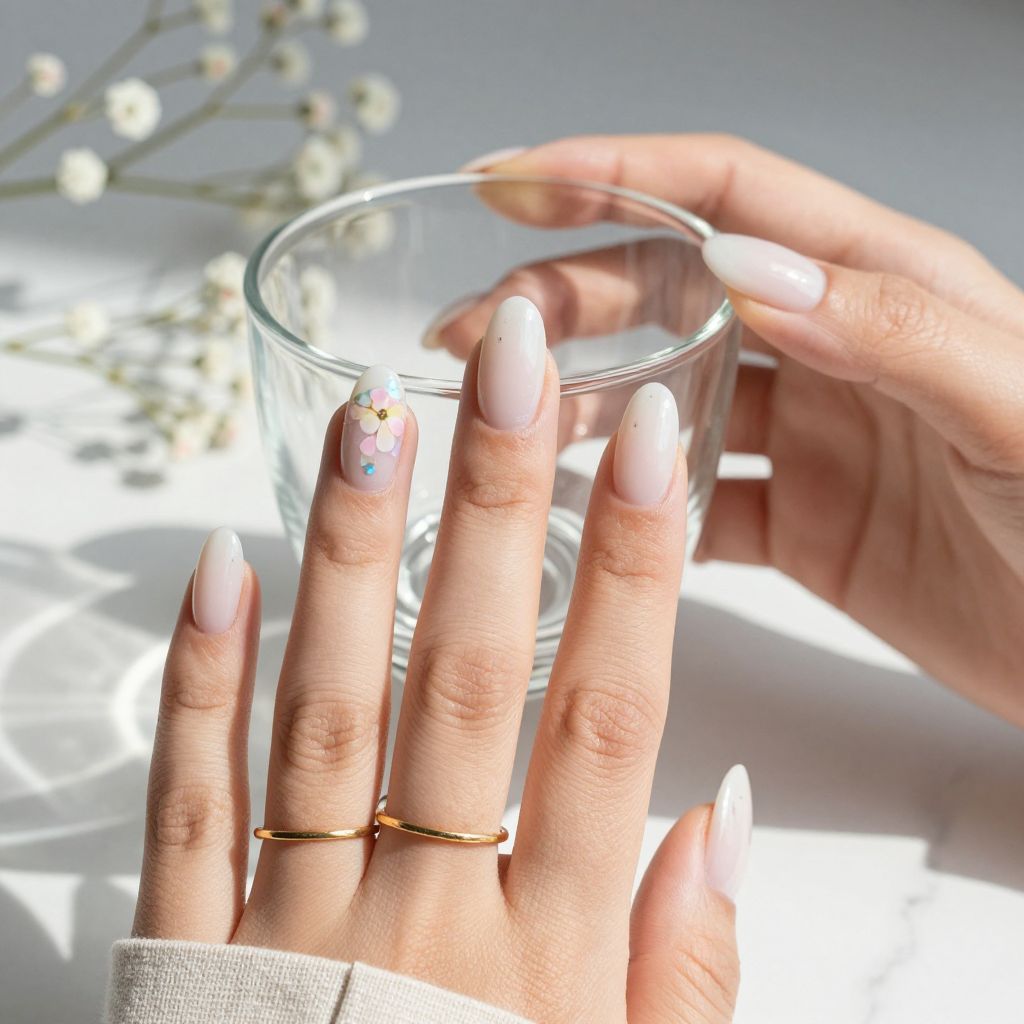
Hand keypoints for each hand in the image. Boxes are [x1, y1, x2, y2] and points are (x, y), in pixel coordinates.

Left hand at [132, 298, 749, 1022]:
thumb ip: (693, 972)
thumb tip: (725, 810)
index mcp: (547, 952)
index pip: (607, 715)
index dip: (632, 567)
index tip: (644, 443)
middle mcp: (425, 911)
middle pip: (471, 674)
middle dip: (500, 506)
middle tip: (510, 367)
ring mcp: (297, 919)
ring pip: (329, 706)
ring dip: (350, 552)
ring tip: (371, 419)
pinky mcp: (194, 942)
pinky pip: (189, 796)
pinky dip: (202, 678)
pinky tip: (221, 566)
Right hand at [448, 136, 1023, 725]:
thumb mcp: (1015, 408)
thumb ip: (891, 329)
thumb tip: (750, 270)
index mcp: (883, 289)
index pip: (729, 197)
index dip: (617, 174)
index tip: (517, 177)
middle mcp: (835, 352)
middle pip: (673, 294)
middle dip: (565, 297)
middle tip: (484, 331)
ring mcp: (814, 440)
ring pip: (670, 400)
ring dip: (586, 402)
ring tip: (511, 419)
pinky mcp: (805, 525)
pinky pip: (698, 501)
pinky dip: (641, 505)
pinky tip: (594, 511)